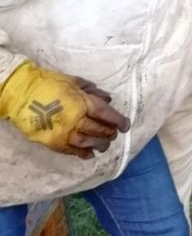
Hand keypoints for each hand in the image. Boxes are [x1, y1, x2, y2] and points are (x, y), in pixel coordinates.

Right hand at [0, 61, 130, 158]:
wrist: (21, 93)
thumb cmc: (49, 84)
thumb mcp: (74, 82)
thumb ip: (92, 91)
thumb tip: (108, 99)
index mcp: (81, 102)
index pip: (105, 114)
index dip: (118, 121)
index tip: (125, 126)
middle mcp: (74, 119)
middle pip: (98, 130)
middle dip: (109, 134)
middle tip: (113, 135)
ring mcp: (63, 132)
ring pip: (87, 143)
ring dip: (98, 145)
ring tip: (103, 145)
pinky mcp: (52, 141)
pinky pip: (71, 151)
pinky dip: (82, 154)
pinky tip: (89, 154)